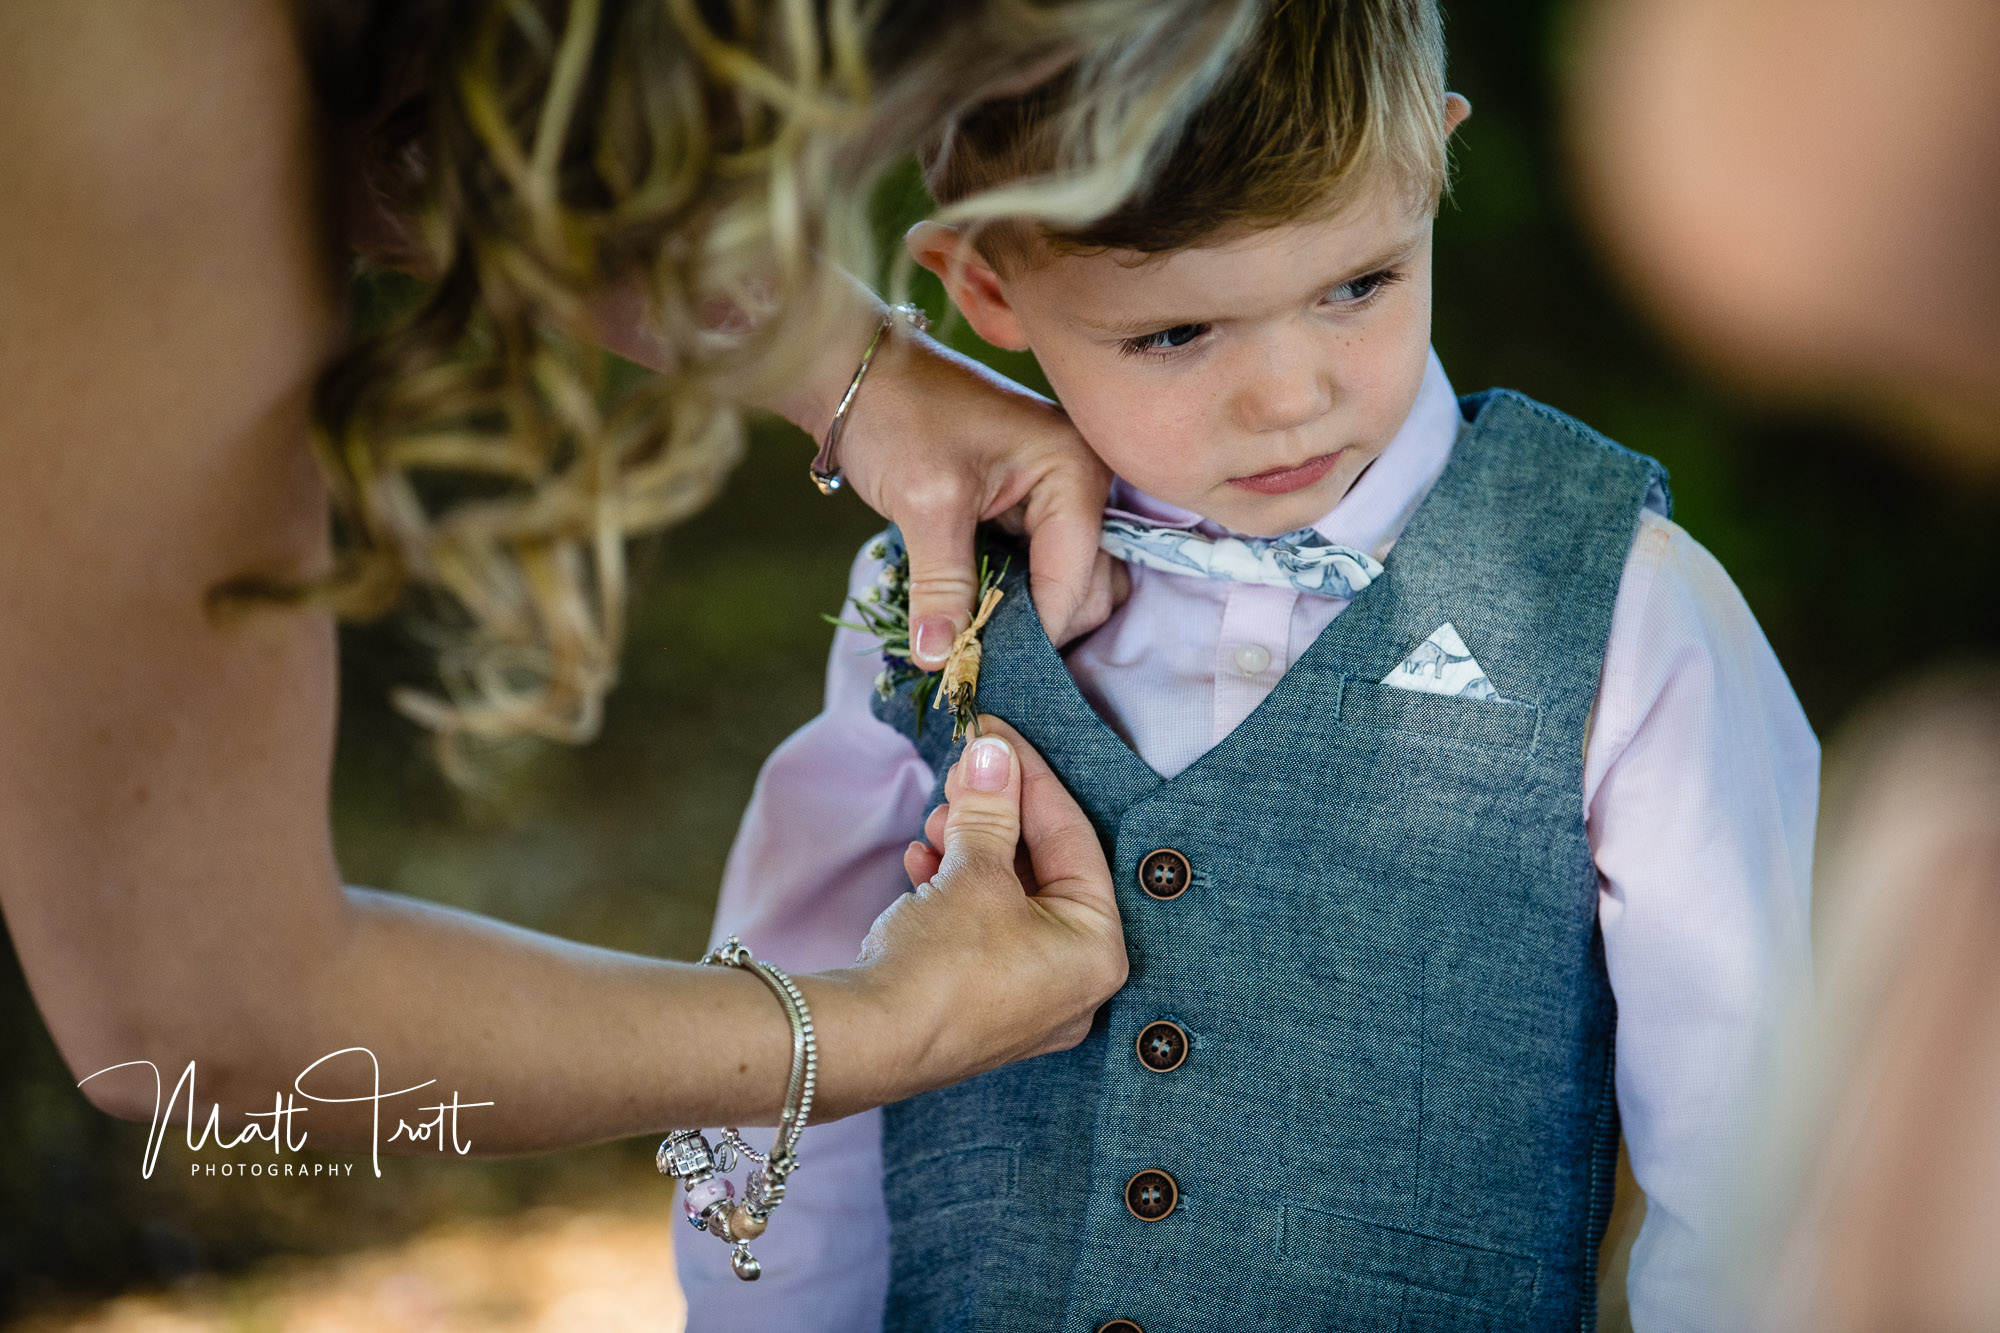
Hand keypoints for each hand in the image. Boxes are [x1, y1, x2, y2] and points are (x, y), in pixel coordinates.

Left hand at [808, 317, 1126, 664]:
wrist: (856, 372)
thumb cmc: (897, 416)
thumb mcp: (925, 504)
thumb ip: (944, 587)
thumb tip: (940, 661)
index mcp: (1075, 469)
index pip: (1076, 579)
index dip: (1035, 630)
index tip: (983, 668)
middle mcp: (1080, 482)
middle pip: (1087, 588)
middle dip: (1038, 627)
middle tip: (979, 656)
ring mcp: (1056, 495)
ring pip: (1064, 586)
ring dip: (1024, 617)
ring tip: (973, 639)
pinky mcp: (1026, 508)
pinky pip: (1035, 570)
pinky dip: (1009, 598)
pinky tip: (972, 615)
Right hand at [833, 719, 1125, 1106]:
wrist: (865, 1044)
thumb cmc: (940, 963)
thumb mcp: (973, 872)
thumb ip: (991, 808)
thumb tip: (993, 752)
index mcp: (1097, 950)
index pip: (1074, 839)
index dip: (1030, 778)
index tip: (997, 735)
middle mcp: (1074, 982)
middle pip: (1044, 869)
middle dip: (998, 816)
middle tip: (962, 775)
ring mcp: (1028, 1001)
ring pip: (1009, 898)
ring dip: (972, 848)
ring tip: (936, 821)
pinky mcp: (983, 1005)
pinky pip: (984, 930)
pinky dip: (957, 890)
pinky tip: (922, 862)